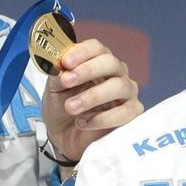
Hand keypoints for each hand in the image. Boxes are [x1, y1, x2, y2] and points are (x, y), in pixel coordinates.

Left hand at [41, 37, 143, 162]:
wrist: (63, 137)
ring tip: (71, 107)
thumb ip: (57, 75)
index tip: (66, 62)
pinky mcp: (132, 113)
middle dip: (87, 70)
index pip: (96, 47)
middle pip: (111, 62)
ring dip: (93, 96)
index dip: (82, 52)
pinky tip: (83, 122)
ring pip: (120, 86)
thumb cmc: (61, 108)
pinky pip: (125, 112)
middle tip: (66, 81)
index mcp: (96, 62)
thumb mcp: (53, 90)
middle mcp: (116, 73)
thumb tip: (60, 65)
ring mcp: (127, 93)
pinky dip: (102, 118)